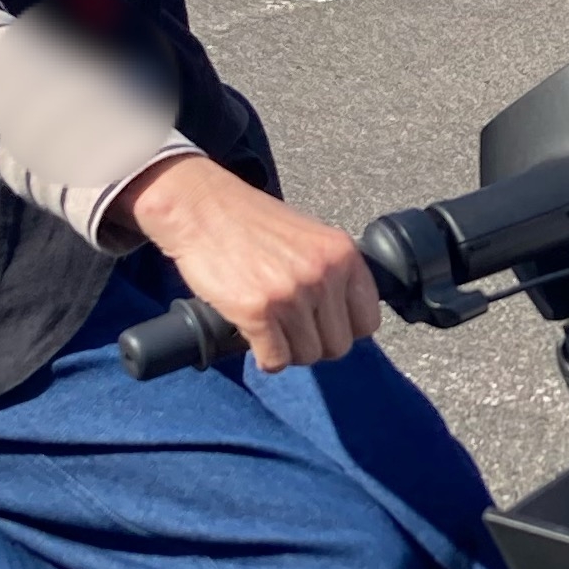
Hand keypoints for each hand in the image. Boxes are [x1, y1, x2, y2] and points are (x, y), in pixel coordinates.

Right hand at [121, 154, 379, 370]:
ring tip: (269, 327)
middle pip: (338, 346)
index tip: (322, 324)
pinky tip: (254, 337)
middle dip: (313, 343)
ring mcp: (291, 294)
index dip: (343, 329)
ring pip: (306, 356)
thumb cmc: (251, 223)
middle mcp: (324, 274)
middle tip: (289, 328)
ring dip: (287, 350)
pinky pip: (275, 360)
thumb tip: (344, 317)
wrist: (201, 208)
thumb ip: (332, 272)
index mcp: (343, 254)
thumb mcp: (310, 237)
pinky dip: (264, 357)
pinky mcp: (257, 311)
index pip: (367, 322)